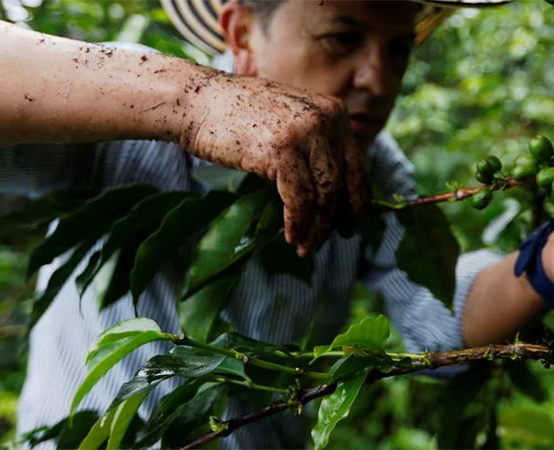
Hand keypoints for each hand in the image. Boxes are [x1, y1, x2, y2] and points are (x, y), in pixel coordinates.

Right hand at [180, 73, 366, 256]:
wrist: (197, 100)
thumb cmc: (237, 115)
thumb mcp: (289, 124)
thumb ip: (314, 150)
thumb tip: (334, 196)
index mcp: (335, 112)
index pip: (356, 166)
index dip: (354, 201)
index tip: (347, 225)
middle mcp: (328, 119)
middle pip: (341, 183)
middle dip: (334, 220)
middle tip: (321, 241)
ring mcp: (307, 133)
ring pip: (324, 195)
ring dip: (315, 228)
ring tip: (303, 248)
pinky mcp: (283, 151)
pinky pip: (300, 199)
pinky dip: (297, 223)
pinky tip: (290, 236)